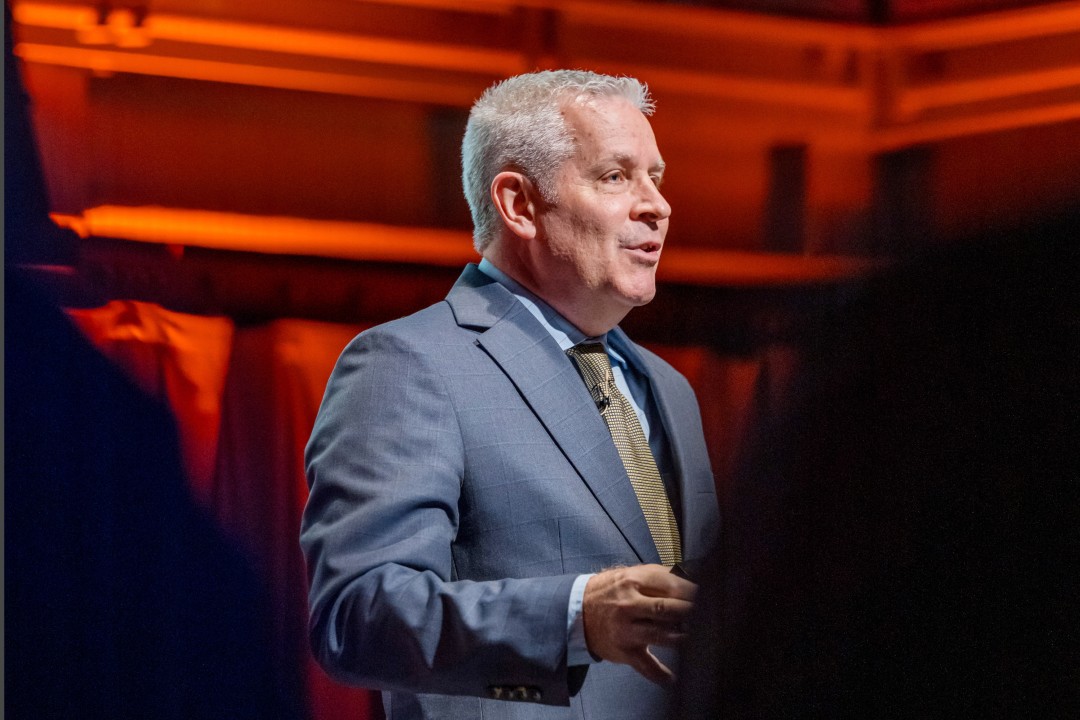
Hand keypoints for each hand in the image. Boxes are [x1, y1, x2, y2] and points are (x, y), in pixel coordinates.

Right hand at [581, 564, 696, 684]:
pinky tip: (674, 677)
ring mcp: (626, 629)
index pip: (670, 585)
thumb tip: (693, 578)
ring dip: (682, 637)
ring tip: (696, 637)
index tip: (709, 595)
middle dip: (691, 612)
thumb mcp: (632, 575)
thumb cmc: (612, 591)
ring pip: (661, 635)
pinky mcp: (624, 650)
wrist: (577, 610)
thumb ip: (661, 576)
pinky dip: (661, 674)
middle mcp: (629, 604)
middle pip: (667, 608)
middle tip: (707, 614)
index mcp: (633, 580)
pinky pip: (645, 665)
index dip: (693, 591)